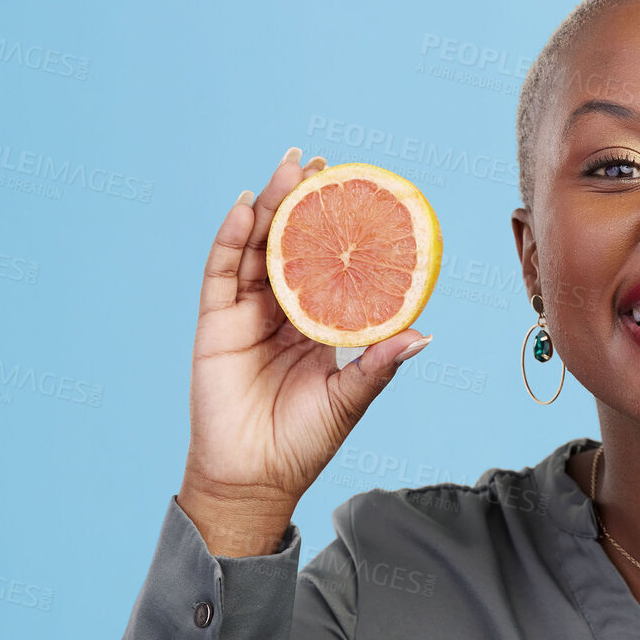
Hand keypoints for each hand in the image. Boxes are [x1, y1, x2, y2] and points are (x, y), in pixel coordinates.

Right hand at [180, 146, 432, 523]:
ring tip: (288, 168)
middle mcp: (281, 313)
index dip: (336, 230)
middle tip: (319, 162)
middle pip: (289, 244)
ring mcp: (245, 314)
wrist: (256, 477)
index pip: (326, 265)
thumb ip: (379, 365)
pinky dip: (233, 237)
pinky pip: (222, 271)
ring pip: (257, 248)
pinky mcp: (216, 323)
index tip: (356, 194)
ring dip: (270, 206)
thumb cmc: (304, 442)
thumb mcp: (350, 399)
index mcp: (316, 326)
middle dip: (301, 202)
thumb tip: (423, 336)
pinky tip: (247, 206)